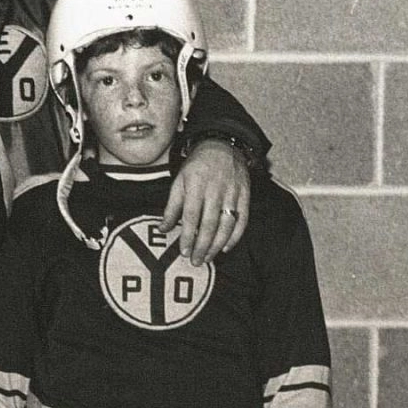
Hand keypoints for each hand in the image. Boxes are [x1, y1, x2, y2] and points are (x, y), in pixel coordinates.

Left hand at [161, 139, 250, 263]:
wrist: (222, 146)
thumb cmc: (196, 167)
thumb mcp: (179, 182)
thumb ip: (172, 207)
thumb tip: (162, 229)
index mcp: (196, 186)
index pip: (192, 216)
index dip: (188, 235)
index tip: (183, 252)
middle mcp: (216, 190)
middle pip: (210, 223)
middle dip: (202, 245)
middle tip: (195, 261)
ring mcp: (233, 193)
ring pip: (227, 224)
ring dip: (217, 244)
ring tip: (207, 258)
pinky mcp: (245, 195)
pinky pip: (243, 219)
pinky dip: (235, 235)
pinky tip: (226, 247)